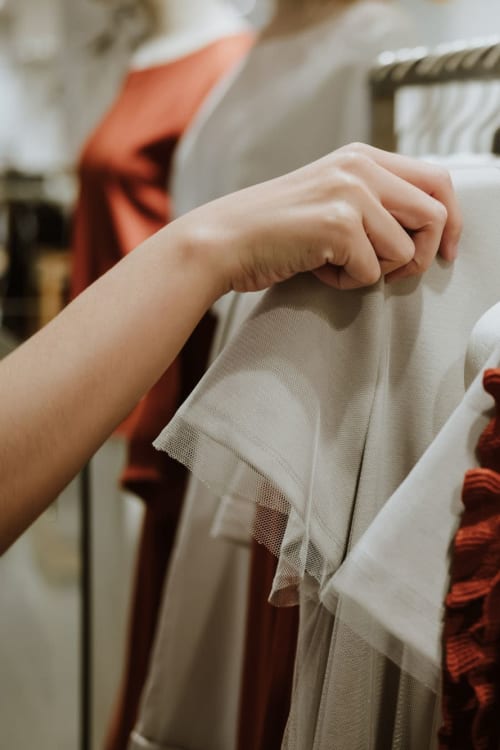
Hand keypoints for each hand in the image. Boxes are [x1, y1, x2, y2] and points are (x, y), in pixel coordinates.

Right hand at [176, 143, 461, 293]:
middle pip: (435, 214)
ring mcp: (350, 193)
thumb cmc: (274, 229)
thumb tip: (426, 229)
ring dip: (375, 270)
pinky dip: (346, 282)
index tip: (446, 250)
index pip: (438, 180)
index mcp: (363, 157)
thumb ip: (375, 202)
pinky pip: (372, 273)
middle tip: (393, 271)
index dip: (452, 221)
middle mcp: (361, 167)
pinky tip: (317, 268)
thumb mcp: (331, 198)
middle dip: (423, 254)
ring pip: (405, 251)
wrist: (224, 240)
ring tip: (336, 262)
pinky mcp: (338, 225)